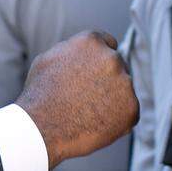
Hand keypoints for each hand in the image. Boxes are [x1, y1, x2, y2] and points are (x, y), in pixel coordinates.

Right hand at [15, 31, 137, 167]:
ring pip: (123, 89)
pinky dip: (116, 118)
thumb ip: (70, 50)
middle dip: (106, 78)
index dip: (99, 59)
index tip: (94, 71)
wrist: (42, 128)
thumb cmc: (39, 95)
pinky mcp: (132, 108)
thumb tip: (80, 50)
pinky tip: (95, 123)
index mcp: (91, 42)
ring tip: (86, 112)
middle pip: (117, 66)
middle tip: (87, 96)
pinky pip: (128, 112)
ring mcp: (125, 83)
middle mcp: (112, 58)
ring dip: (111, 98)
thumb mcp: (48, 59)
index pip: (108, 43)